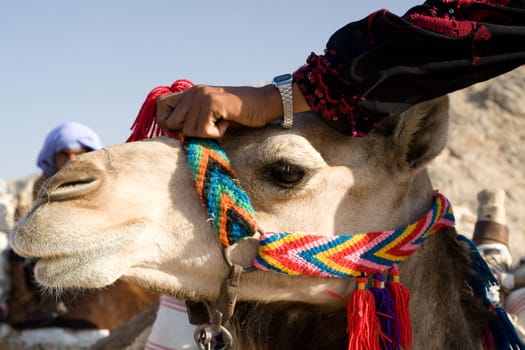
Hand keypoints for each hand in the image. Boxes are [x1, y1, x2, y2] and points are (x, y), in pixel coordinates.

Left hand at [156, 84, 280, 137]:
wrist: (263, 105)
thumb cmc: (240, 114)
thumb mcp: (212, 114)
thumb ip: (193, 118)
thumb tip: (173, 132)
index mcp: (191, 93)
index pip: (160, 105)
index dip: (165, 121)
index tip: (180, 130)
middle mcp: (194, 92)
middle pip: (172, 123)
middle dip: (189, 132)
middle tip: (209, 126)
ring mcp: (202, 96)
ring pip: (188, 130)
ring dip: (207, 134)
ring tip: (222, 122)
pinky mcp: (212, 103)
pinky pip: (203, 131)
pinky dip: (217, 133)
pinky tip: (227, 123)